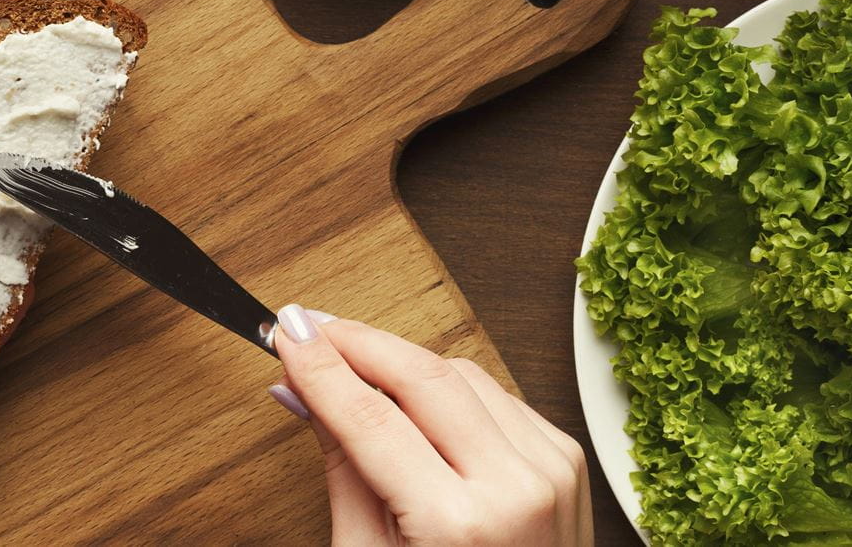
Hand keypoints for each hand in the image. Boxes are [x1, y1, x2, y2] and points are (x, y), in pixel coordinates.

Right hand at [265, 305, 591, 545]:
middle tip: (310, 326)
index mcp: (455, 524)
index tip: (287, 333)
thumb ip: (343, 468)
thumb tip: (304, 394)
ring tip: (351, 363)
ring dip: (401, 360)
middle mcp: (513, 489)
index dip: (320, 367)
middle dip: (358, 341)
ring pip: (462, 373)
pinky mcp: (564, 458)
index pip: (370, 416)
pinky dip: (449, 386)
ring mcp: (548, 470)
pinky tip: (412, 397)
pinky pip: (496, 394)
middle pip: (422, 376)